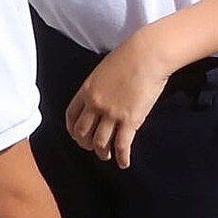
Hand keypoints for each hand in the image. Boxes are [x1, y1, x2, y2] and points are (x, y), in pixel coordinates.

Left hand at [66, 32, 170, 168]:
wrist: (147, 55)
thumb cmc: (128, 57)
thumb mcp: (103, 70)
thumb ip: (98, 88)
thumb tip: (99, 100)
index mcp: (87, 90)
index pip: (71, 116)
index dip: (73, 130)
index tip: (78, 136)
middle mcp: (96, 104)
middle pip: (83, 133)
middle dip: (86, 144)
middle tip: (92, 148)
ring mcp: (112, 113)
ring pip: (100, 143)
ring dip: (102, 153)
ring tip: (108, 156)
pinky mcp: (130, 120)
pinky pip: (122, 146)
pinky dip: (122, 158)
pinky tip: (124, 162)